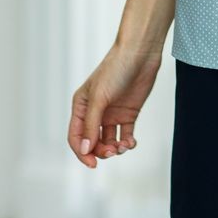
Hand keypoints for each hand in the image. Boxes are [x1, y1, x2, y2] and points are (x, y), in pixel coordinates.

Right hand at [68, 43, 162, 168]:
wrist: (140, 54)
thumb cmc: (115, 69)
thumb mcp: (99, 97)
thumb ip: (91, 124)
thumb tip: (85, 149)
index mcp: (82, 106)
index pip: (76, 137)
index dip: (82, 153)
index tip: (93, 163)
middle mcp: (95, 112)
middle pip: (93, 142)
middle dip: (102, 151)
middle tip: (113, 152)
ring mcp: (112, 113)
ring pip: (109, 141)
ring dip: (115, 149)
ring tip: (124, 146)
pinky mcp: (128, 113)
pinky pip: (125, 135)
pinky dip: (127, 143)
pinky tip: (131, 142)